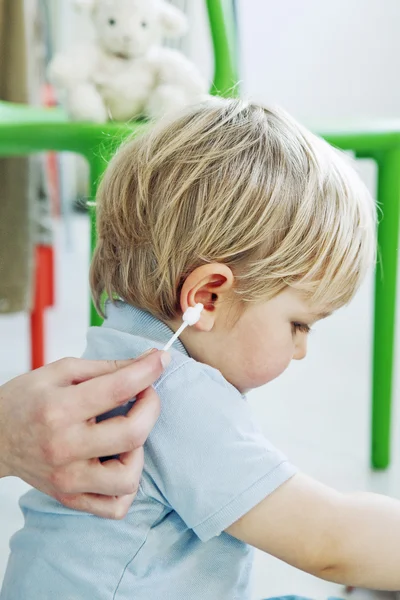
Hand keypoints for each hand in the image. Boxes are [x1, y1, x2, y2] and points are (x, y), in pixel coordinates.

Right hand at [0, 350, 168, 517]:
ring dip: (139, 450)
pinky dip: (126, 486)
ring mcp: (68, 478)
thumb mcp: (60, 371)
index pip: (117, 388)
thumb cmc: (26, 399)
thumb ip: (105, 367)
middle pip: (132, 434)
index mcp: (59, 409)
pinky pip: (115, 507)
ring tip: (125, 433)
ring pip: (128, 478)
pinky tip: (118, 461)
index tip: (160, 360)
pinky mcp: (70, 498)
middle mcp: (64, 447)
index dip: (147, 371)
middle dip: (151, 406)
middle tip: (145, 394)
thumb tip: (147, 361)